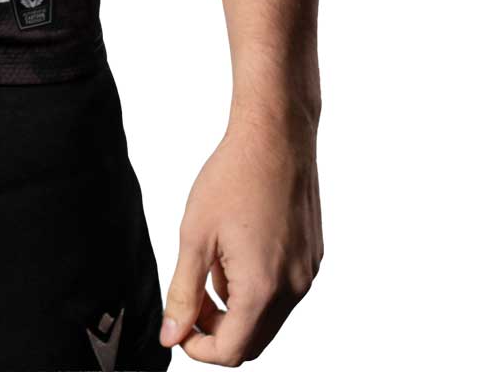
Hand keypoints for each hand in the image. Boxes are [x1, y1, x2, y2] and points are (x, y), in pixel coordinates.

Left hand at [160, 110, 322, 362]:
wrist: (276, 135)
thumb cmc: (233, 177)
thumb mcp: (195, 235)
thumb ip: (183, 292)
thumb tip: (172, 336)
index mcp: (262, 288)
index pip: (231, 351)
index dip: (199, 348)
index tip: (179, 328)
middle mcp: (293, 289)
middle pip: (253, 341)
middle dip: (217, 329)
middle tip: (192, 298)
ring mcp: (308, 273)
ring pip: (268, 317)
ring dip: (236, 306)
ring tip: (213, 261)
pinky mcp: (313, 257)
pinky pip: (283, 292)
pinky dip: (257, 287)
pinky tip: (238, 248)